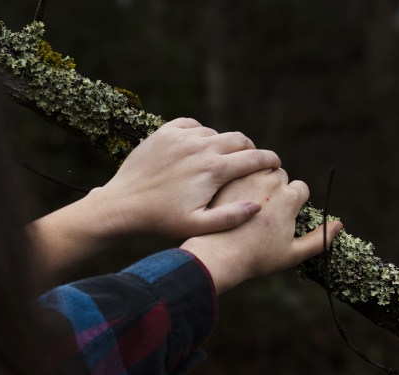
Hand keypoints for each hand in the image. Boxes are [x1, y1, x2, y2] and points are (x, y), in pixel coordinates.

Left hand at [86, 117, 280, 238]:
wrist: (122, 204)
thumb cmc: (160, 220)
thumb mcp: (197, 226)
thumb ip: (230, 217)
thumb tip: (258, 204)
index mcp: (214, 170)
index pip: (254, 158)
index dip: (270, 160)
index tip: (276, 163)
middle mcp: (201, 147)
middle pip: (239, 140)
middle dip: (250, 149)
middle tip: (253, 160)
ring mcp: (181, 137)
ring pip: (215, 133)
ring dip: (223, 144)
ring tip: (223, 158)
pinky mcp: (164, 132)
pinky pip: (191, 125)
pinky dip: (201, 133)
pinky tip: (200, 145)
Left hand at [180, 168, 342, 293]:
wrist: (217, 255)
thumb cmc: (256, 258)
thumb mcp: (292, 254)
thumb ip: (319, 239)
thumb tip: (339, 225)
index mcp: (289, 197)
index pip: (300, 189)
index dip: (294, 202)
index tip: (282, 215)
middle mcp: (271, 181)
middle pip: (280, 175)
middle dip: (276, 187)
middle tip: (264, 209)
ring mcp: (247, 176)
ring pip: (259, 168)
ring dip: (258, 178)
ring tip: (249, 200)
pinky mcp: (226, 177)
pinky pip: (238, 169)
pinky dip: (238, 178)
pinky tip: (232, 196)